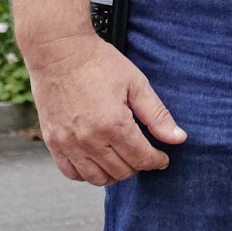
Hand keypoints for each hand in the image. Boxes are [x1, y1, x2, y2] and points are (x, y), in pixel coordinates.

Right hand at [21, 33, 185, 184]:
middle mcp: (89, 139)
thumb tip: (179, 139)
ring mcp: (68, 143)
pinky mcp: (52, 141)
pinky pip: (71, 172)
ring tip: (122, 160)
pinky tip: (97, 161)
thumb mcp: (136, 84)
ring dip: (114, 174)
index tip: (162, 158)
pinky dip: (87, 174)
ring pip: (97, 178)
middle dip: (138, 166)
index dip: (156, 161)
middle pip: (121, 172)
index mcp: (113, 124)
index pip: (141, 159)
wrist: (58, 51)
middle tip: (142, 154)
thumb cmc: (100, 63)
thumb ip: (157, 115)